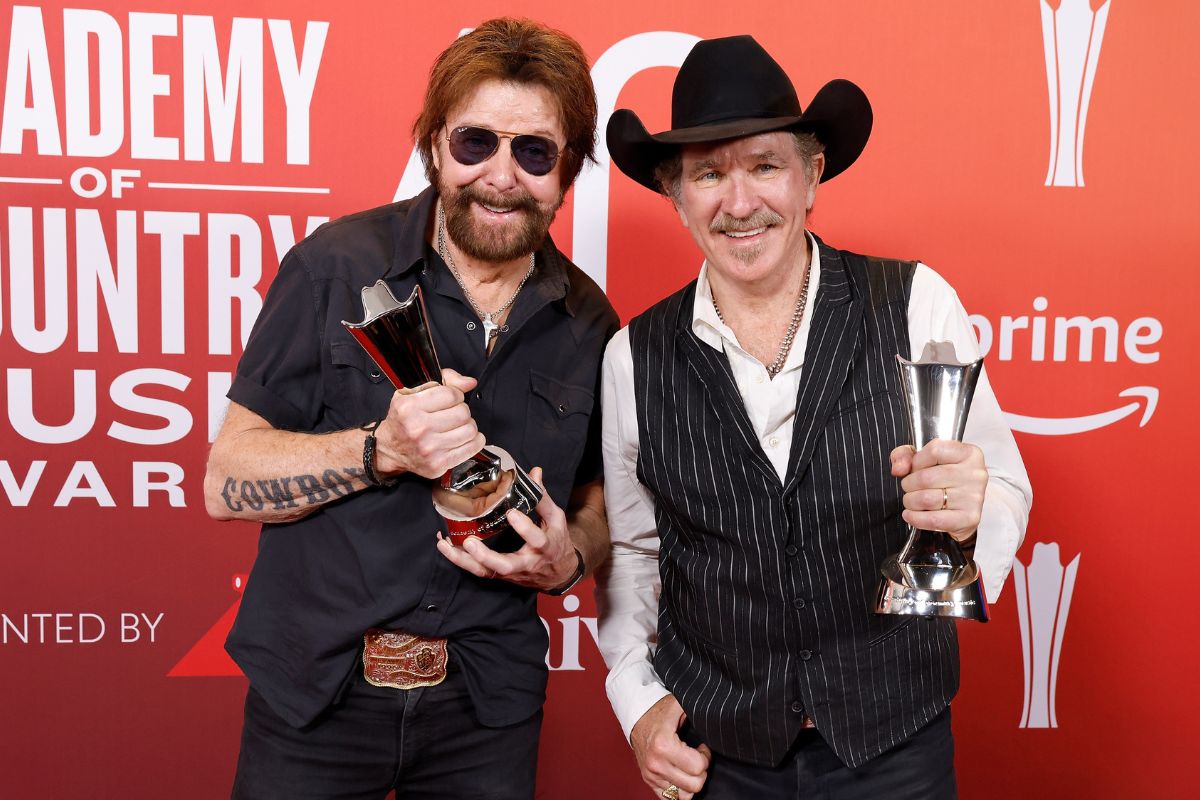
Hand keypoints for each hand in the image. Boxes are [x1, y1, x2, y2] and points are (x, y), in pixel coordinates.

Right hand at [373, 368, 485, 479]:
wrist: (390, 449)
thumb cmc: (403, 420)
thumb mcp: (413, 393)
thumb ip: (445, 381)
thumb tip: (469, 382)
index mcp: (409, 408)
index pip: (451, 395)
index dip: (456, 394)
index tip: (451, 399)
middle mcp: (418, 429)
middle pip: (463, 413)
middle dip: (462, 410)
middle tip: (453, 413)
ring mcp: (429, 449)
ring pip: (470, 430)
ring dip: (468, 425)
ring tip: (456, 426)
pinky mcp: (438, 464)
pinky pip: (472, 448)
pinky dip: (474, 441)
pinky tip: (463, 437)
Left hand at [435, 468, 578, 590]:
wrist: (559, 574)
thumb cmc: (557, 543)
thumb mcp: (555, 519)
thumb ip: (542, 497)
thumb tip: (535, 471)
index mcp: (544, 547)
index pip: (537, 539)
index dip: (525, 528)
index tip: (512, 513)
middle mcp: (527, 563)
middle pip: (505, 566)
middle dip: (486, 556)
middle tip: (469, 542)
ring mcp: (511, 572)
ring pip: (487, 572)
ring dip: (464, 561)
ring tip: (445, 545)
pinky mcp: (501, 575)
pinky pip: (479, 571)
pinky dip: (460, 561)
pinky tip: (446, 547)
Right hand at [630, 695, 710, 799]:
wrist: (636, 716)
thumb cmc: (660, 711)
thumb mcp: (679, 705)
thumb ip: (697, 711)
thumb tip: (715, 720)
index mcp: (663, 745)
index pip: (698, 767)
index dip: (706, 757)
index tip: (702, 748)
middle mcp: (655, 763)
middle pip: (694, 785)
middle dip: (701, 771)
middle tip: (697, 757)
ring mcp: (651, 774)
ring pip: (684, 795)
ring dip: (690, 782)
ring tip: (688, 766)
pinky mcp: (648, 780)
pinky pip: (670, 798)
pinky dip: (679, 789)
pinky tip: (680, 774)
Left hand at [890, 439, 986, 541]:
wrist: (961, 508)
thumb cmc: (943, 479)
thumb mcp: (923, 458)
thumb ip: (905, 455)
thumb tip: (898, 468)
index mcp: (968, 453)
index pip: (934, 451)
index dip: (917, 461)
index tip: (915, 469)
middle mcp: (975, 474)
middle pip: (926, 478)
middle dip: (909, 484)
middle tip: (910, 488)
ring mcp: (974, 496)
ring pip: (927, 499)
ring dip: (911, 501)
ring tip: (912, 500)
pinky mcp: (969, 517)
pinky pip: (935, 520)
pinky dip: (916, 518)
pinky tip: (911, 515)